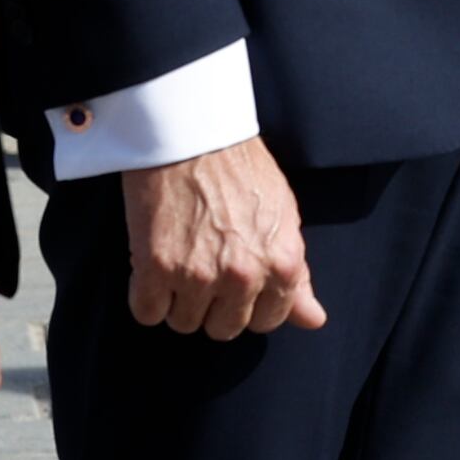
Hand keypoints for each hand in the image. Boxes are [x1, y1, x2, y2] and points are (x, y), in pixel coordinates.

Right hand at [125, 139, 322, 338]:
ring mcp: (198, 275)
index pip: (266, 321)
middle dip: (212, 304)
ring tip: (178, 260)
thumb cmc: (240, 167)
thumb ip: (297, 276)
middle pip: (223, 328)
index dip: (248, 304)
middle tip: (202, 267)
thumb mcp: (284, 217)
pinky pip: (146, 312)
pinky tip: (151, 267)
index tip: (233, 285)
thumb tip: (313, 319)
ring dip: (177, 299)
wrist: (191, 131)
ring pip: (184, 323)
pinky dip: (145, 296)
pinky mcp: (156, 268)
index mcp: (282, 265)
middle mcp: (244, 276)